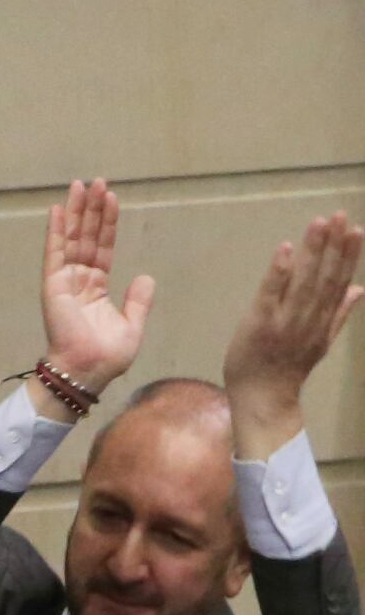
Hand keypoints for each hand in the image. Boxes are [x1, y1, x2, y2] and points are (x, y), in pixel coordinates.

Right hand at [39, 177, 151, 401]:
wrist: (88, 371)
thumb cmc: (107, 357)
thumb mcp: (132, 325)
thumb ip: (138, 301)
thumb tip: (145, 276)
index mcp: (96, 289)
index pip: (103, 248)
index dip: (107, 223)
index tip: (111, 198)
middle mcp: (79, 281)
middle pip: (86, 237)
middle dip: (90, 209)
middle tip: (95, 181)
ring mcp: (64, 282)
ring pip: (71, 239)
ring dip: (75, 212)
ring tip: (80, 185)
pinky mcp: (54, 285)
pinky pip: (55, 253)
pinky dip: (55, 231)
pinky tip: (57, 209)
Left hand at [220, 211, 361, 457]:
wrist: (264, 398)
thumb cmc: (287, 368)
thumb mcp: (321, 341)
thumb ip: (339, 314)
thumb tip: (360, 288)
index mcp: (323, 320)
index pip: (339, 282)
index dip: (348, 255)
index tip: (356, 229)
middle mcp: (309, 318)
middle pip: (325, 277)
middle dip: (334, 246)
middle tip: (341, 216)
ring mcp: (285, 321)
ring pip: (304, 281)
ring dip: (312, 251)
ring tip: (320, 223)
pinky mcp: (260, 324)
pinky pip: (271, 294)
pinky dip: (280, 272)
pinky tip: (285, 249)